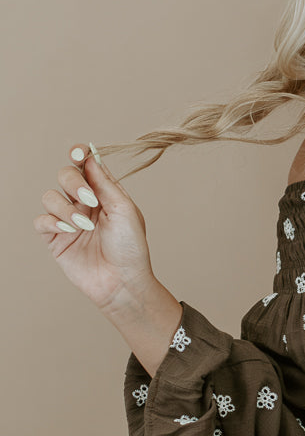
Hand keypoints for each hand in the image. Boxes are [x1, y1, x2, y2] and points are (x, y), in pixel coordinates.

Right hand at [34, 145, 155, 311]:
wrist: (123, 282)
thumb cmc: (131, 248)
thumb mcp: (124, 210)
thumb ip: (105, 183)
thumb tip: (90, 156)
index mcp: (104, 193)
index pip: (85, 165)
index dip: (78, 154)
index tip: (78, 153)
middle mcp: (84, 203)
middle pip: (64, 175)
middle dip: (73, 182)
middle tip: (89, 199)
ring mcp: (68, 220)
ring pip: (50, 197)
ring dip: (65, 208)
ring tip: (84, 226)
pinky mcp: (56, 239)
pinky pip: (42, 220)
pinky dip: (52, 222)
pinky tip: (68, 230)